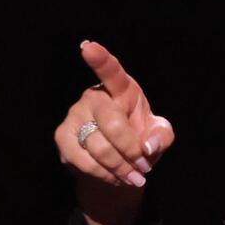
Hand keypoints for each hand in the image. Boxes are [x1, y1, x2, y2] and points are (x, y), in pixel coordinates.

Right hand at [51, 41, 174, 224]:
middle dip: (131, 151)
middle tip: (143, 167)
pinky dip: (104, 174)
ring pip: (99, 147)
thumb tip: (147, 146)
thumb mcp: (159, 136)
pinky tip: (113, 176)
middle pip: (112, 124)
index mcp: (121, 89)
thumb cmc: (140, 140)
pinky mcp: (62, 136)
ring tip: (132, 176)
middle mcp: (94, 96)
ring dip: (121, 168)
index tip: (88, 48)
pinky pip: (84, 160)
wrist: (118, 165)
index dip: (100, 59)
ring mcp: (75, 115)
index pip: (111, 71)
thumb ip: (161, 136)